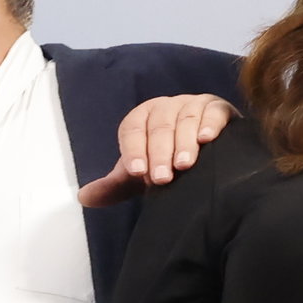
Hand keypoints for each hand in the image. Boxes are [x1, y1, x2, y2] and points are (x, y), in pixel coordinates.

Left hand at [79, 90, 235, 206]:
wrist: (207, 158)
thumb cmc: (167, 164)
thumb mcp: (141, 175)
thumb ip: (115, 185)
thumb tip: (83, 198)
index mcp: (142, 117)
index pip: (132, 129)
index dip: (133, 150)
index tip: (137, 172)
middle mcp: (166, 107)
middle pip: (159, 125)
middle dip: (159, 153)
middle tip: (161, 178)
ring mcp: (193, 104)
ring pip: (185, 119)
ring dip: (184, 143)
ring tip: (184, 166)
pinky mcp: (219, 109)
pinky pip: (213, 112)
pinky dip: (210, 124)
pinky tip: (207, 140)